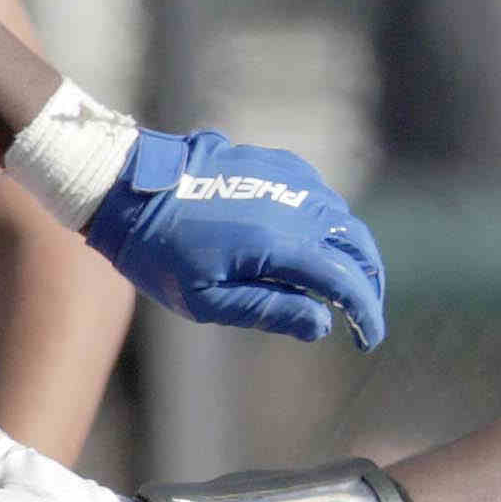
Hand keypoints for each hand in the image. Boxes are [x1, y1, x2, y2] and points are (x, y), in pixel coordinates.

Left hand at [82, 127, 387, 348]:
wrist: (131, 188)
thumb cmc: (160, 253)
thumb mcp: (206, 300)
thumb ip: (269, 311)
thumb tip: (322, 324)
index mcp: (281, 244)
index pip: (345, 281)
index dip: (365, 313)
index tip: (369, 338)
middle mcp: (296, 206)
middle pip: (357, 245)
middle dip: (369, 282)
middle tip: (364, 314)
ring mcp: (290, 179)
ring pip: (342, 217)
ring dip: (351, 251)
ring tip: (343, 284)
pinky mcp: (279, 163)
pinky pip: (320, 195)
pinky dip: (330, 223)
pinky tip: (315, 244)